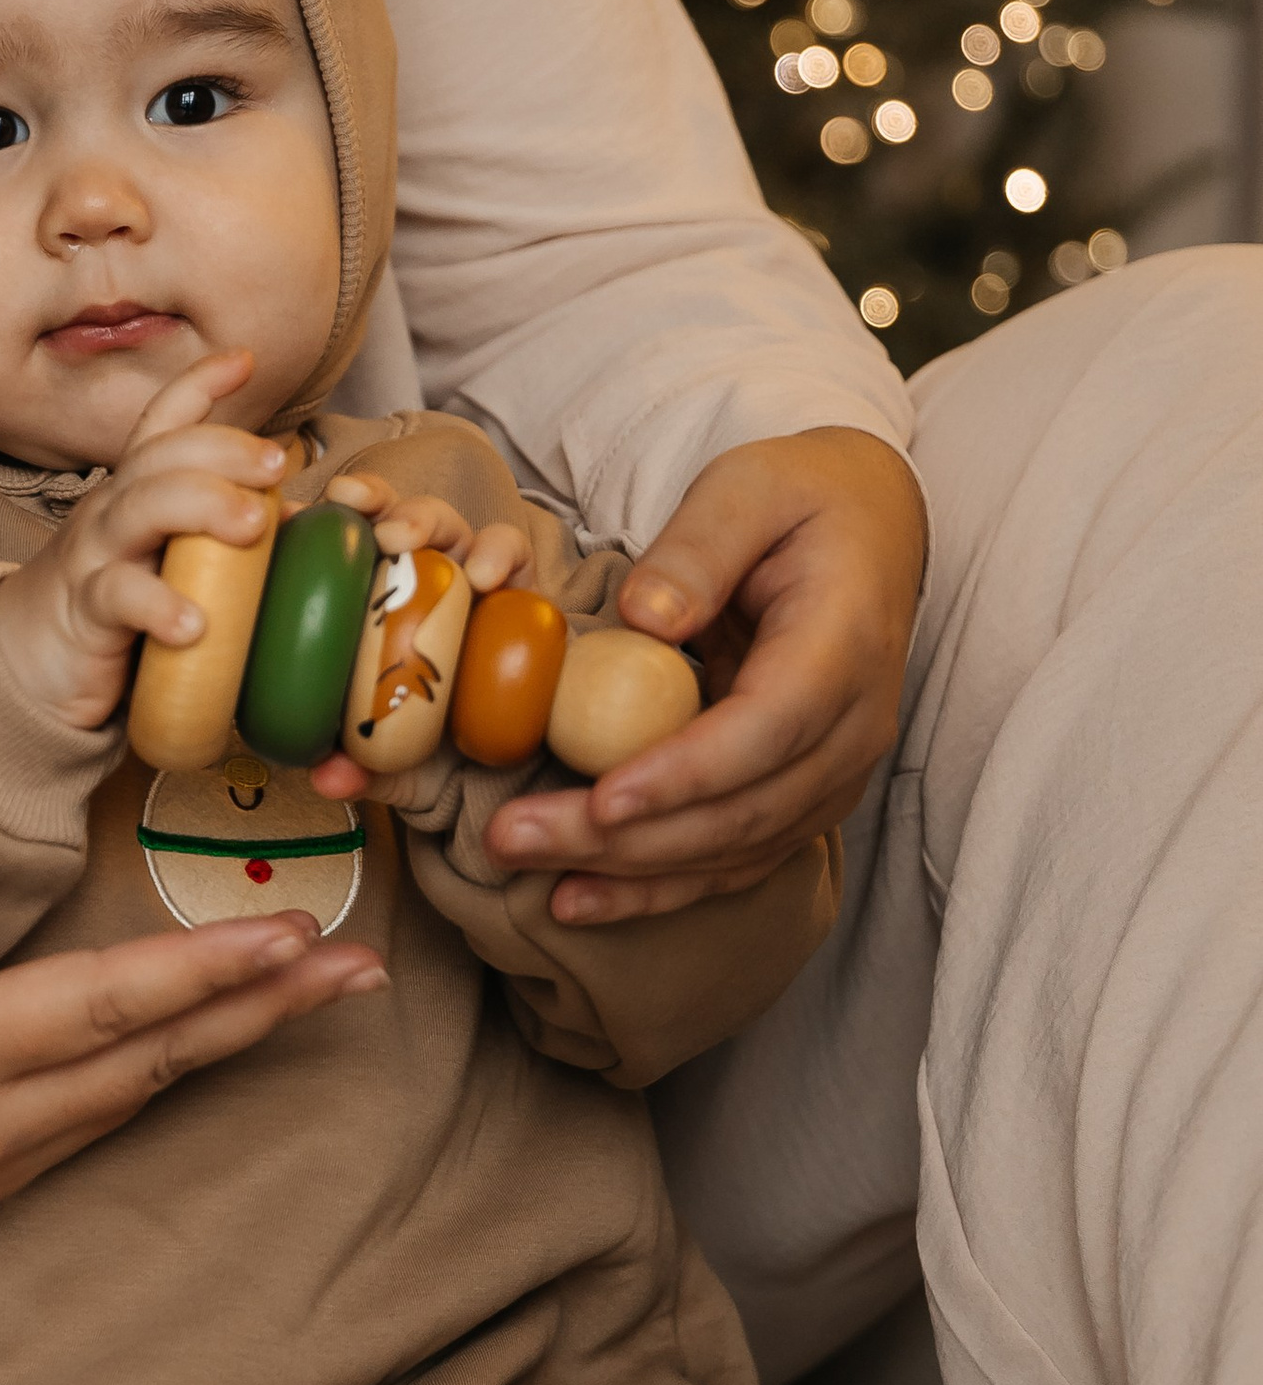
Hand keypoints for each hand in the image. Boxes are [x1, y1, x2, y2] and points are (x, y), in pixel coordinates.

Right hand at [0, 349, 289, 730]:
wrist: (29, 666)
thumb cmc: (115, 611)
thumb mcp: (168, 562)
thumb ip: (223, 539)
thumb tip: (297, 520)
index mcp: (137, 493)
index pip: (162, 424)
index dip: (198, 385)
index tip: (244, 359)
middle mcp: (112, 510)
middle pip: (162, 456)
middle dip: (222, 448)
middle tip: (275, 464)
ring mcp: (95, 555)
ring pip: (141, 507)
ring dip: (201, 505)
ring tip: (251, 525)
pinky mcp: (86, 611)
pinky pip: (119, 596)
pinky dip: (159, 605)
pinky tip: (194, 624)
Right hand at [0, 814, 383, 1239]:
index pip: (98, 1010)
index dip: (202, 973)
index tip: (290, 940)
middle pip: (148, 1062)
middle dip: (261, 1013)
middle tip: (362, 973)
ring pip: (134, 1095)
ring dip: (227, 1042)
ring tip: (315, 996)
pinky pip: (94, 1119)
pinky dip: (165, 1071)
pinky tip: (204, 1041)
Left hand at [305, 485, 530, 800]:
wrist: (506, 757)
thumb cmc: (430, 744)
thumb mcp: (389, 762)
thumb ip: (359, 768)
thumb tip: (326, 776)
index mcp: (361, 603)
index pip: (326, 547)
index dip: (304, 524)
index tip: (283, 519)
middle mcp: (406, 575)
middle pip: (380, 515)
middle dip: (364, 500)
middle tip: (348, 511)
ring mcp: (459, 571)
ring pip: (438, 519)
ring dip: (418, 517)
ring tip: (402, 538)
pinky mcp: (514, 579)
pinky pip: (507, 550)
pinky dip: (495, 553)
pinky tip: (484, 576)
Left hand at [480, 427, 924, 922]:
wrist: (871, 530)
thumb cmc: (801, 500)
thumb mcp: (749, 486)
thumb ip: (699, 547)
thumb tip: (644, 619)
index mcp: (843, 646)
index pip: (767, 730)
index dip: (685, 774)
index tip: (604, 800)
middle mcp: (853, 727)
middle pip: (740, 809)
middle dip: (623, 839)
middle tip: (513, 838)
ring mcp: (833, 772)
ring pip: (733, 849)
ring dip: (628, 874)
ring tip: (529, 873)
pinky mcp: (802, 797)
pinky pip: (733, 860)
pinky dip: (657, 888)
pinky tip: (579, 898)